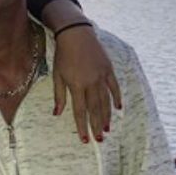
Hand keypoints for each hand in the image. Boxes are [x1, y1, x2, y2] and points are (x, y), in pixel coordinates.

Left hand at [52, 26, 121, 142]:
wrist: (76, 34)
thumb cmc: (63, 56)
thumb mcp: (57, 75)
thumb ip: (59, 96)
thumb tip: (57, 114)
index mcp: (76, 85)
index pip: (80, 111)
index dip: (82, 127)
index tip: (85, 140)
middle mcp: (90, 82)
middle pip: (95, 109)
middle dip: (96, 126)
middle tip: (100, 140)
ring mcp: (101, 76)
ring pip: (106, 100)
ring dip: (106, 116)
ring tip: (107, 129)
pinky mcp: (108, 69)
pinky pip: (114, 87)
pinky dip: (116, 98)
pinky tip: (118, 108)